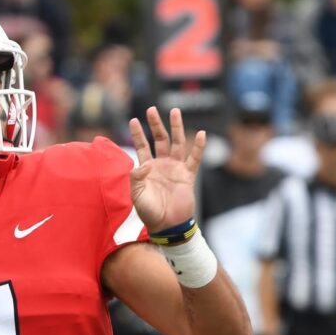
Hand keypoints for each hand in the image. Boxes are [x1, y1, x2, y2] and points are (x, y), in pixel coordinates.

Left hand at [128, 107, 205, 231]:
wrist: (167, 225)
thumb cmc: (149, 212)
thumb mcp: (137, 195)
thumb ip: (136, 179)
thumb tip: (142, 164)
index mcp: (147, 168)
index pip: (142, 146)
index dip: (138, 134)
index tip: (133, 120)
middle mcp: (161, 165)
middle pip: (159, 139)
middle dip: (156, 124)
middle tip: (152, 109)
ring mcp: (175, 168)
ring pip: (177, 143)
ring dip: (176, 128)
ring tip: (175, 112)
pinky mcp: (188, 175)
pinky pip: (194, 159)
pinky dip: (198, 147)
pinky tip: (201, 134)